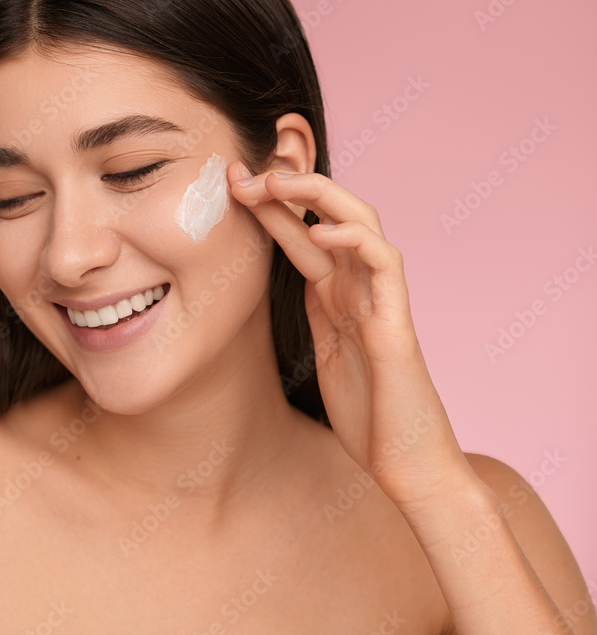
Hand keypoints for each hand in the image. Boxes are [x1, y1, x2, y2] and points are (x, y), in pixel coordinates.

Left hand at [229, 167, 475, 507]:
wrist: (404, 462)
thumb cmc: (367, 413)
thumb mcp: (327, 353)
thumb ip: (316, 315)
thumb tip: (291, 286)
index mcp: (337, 296)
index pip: (302, 235)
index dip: (270, 207)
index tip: (231, 184)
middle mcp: (360, 288)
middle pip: (328, 217)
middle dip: (286, 189)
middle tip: (241, 173)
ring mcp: (381, 300)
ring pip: (359, 224)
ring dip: (318, 197)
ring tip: (277, 182)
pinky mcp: (396, 323)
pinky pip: (383, 265)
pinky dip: (355, 241)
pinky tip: (322, 231)